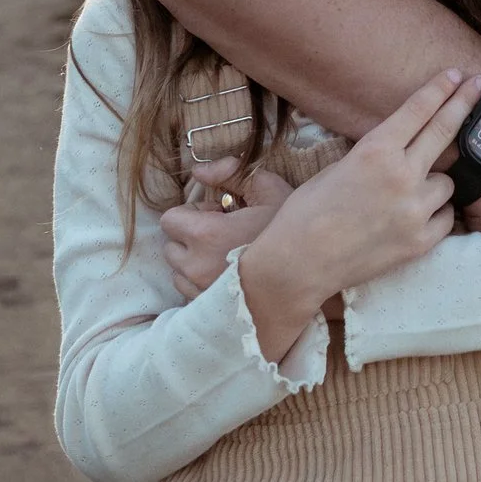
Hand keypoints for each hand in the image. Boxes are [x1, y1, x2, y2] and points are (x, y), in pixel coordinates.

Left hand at [161, 163, 287, 302]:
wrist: (310, 271)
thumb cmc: (289, 230)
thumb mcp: (267, 189)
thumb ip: (229, 172)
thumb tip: (198, 171)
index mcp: (205, 234)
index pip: (169, 220)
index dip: (192, 213)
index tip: (216, 216)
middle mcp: (197, 266)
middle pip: (171, 248)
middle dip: (189, 239)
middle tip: (220, 236)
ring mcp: (202, 292)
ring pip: (179, 273)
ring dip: (193, 262)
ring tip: (223, 257)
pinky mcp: (211, 310)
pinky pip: (191, 293)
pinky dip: (201, 284)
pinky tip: (227, 276)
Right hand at [235, 70, 472, 359]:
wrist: (300, 263)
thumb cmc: (309, 212)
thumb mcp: (340, 167)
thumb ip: (379, 154)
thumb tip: (407, 144)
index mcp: (375, 151)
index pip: (418, 110)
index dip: (440, 89)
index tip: (457, 74)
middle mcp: (401, 175)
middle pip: (445, 130)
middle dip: (465, 102)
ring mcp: (414, 210)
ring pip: (446, 182)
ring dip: (433, 183)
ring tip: (404, 196)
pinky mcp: (421, 241)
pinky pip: (446, 217)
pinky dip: (434, 215)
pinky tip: (412, 219)